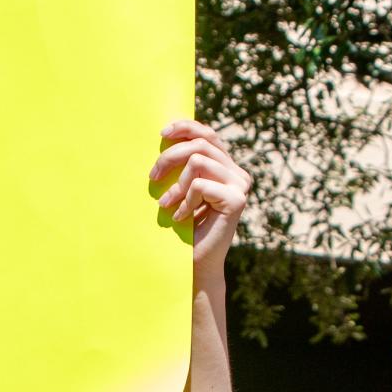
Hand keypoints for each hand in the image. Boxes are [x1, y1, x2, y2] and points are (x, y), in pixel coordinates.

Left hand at [150, 119, 249, 273]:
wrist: (198, 263)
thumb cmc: (184, 227)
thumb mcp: (182, 190)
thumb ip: (183, 166)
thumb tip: (166, 136)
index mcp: (227, 167)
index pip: (209, 135)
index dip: (186, 127)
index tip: (162, 134)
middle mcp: (238, 173)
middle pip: (200, 144)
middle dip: (170, 157)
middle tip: (152, 178)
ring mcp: (240, 185)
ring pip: (198, 161)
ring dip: (176, 185)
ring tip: (166, 204)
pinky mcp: (236, 199)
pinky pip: (200, 185)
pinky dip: (184, 201)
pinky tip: (180, 218)